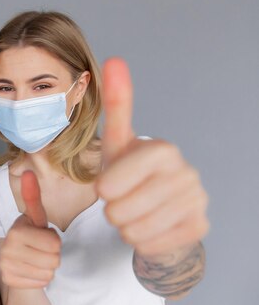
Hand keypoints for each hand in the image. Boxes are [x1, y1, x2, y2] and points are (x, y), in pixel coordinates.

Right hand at [0, 171, 60, 288]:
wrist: (16, 260)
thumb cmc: (30, 236)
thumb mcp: (35, 218)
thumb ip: (33, 196)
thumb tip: (28, 171)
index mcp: (16, 231)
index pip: (55, 243)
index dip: (54, 241)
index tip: (41, 237)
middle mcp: (8, 249)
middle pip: (54, 259)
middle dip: (52, 255)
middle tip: (39, 250)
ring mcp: (7, 267)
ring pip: (49, 273)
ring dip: (47, 268)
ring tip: (36, 259)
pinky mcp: (10, 281)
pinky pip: (42, 283)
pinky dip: (41, 279)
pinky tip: (31, 271)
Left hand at [96, 58, 208, 255]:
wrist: (158, 211)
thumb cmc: (131, 175)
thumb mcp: (117, 143)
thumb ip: (116, 106)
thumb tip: (114, 59)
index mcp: (162, 150)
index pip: (113, 182)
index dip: (105, 189)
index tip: (106, 188)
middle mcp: (186, 173)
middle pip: (120, 209)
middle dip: (113, 211)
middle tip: (123, 201)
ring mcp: (197, 202)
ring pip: (134, 229)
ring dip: (125, 227)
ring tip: (135, 213)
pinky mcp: (199, 228)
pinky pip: (150, 245)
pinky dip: (142, 241)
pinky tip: (150, 227)